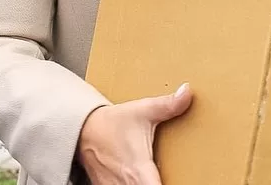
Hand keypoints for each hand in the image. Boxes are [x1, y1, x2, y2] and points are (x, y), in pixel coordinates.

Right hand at [77, 83, 192, 184]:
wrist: (83, 130)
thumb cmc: (112, 123)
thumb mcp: (142, 111)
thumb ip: (168, 105)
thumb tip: (187, 93)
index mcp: (138, 171)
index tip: (184, 181)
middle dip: (163, 183)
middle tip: (174, 175)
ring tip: (156, 174)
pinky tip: (141, 178)